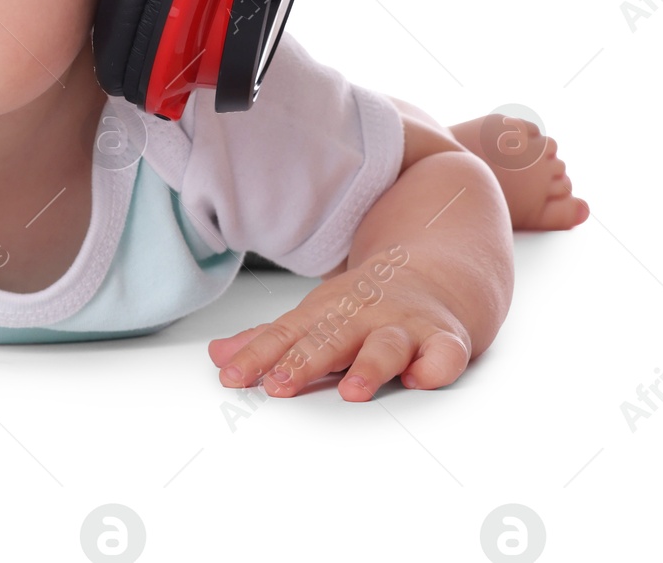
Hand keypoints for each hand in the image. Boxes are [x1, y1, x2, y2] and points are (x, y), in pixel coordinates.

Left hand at [208, 248, 473, 401]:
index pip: (284, 335)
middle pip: (330, 338)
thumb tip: (217, 357)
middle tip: (278, 385)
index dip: (256, 356)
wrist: (436, 270)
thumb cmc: (366, 303)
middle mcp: (362, 315)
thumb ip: (269, 341)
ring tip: (351, 391)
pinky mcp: (445, 337)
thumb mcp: (315, 315)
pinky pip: (445, 353)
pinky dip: (435, 366)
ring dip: (370, 367)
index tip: (231, 377)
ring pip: (386, 345)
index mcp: (325, 311)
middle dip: (303, 362)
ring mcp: (404, 325)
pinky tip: (420, 379)